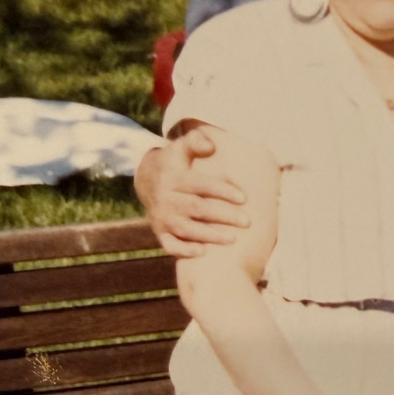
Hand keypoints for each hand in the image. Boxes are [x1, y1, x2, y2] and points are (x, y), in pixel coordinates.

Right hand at [136, 130, 249, 257]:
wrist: (146, 180)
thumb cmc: (175, 163)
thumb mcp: (181, 147)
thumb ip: (195, 141)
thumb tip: (210, 146)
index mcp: (174, 178)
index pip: (200, 185)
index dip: (222, 191)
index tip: (244, 198)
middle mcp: (166, 199)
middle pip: (197, 209)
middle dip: (222, 216)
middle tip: (247, 221)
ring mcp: (162, 217)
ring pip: (186, 229)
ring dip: (209, 235)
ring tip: (233, 239)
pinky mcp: (160, 232)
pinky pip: (170, 245)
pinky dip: (184, 251)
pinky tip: (203, 253)